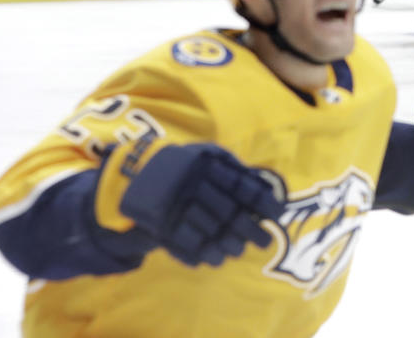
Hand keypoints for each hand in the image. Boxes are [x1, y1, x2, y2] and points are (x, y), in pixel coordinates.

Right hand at [98, 137, 284, 266]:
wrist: (136, 174)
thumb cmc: (185, 166)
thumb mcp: (208, 155)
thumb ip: (236, 169)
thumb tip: (268, 190)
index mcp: (206, 166)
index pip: (242, 188)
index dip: (262, 203)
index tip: (277, 214)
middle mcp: (192, 186)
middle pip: (229, 215)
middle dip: (251, 231)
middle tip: (266, 242)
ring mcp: (175, 208)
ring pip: (211, 234)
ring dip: (230, 245)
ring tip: (238, 250)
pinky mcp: (160, 227)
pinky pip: (188, 246)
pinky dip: (205, 255)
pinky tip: (216, 257)